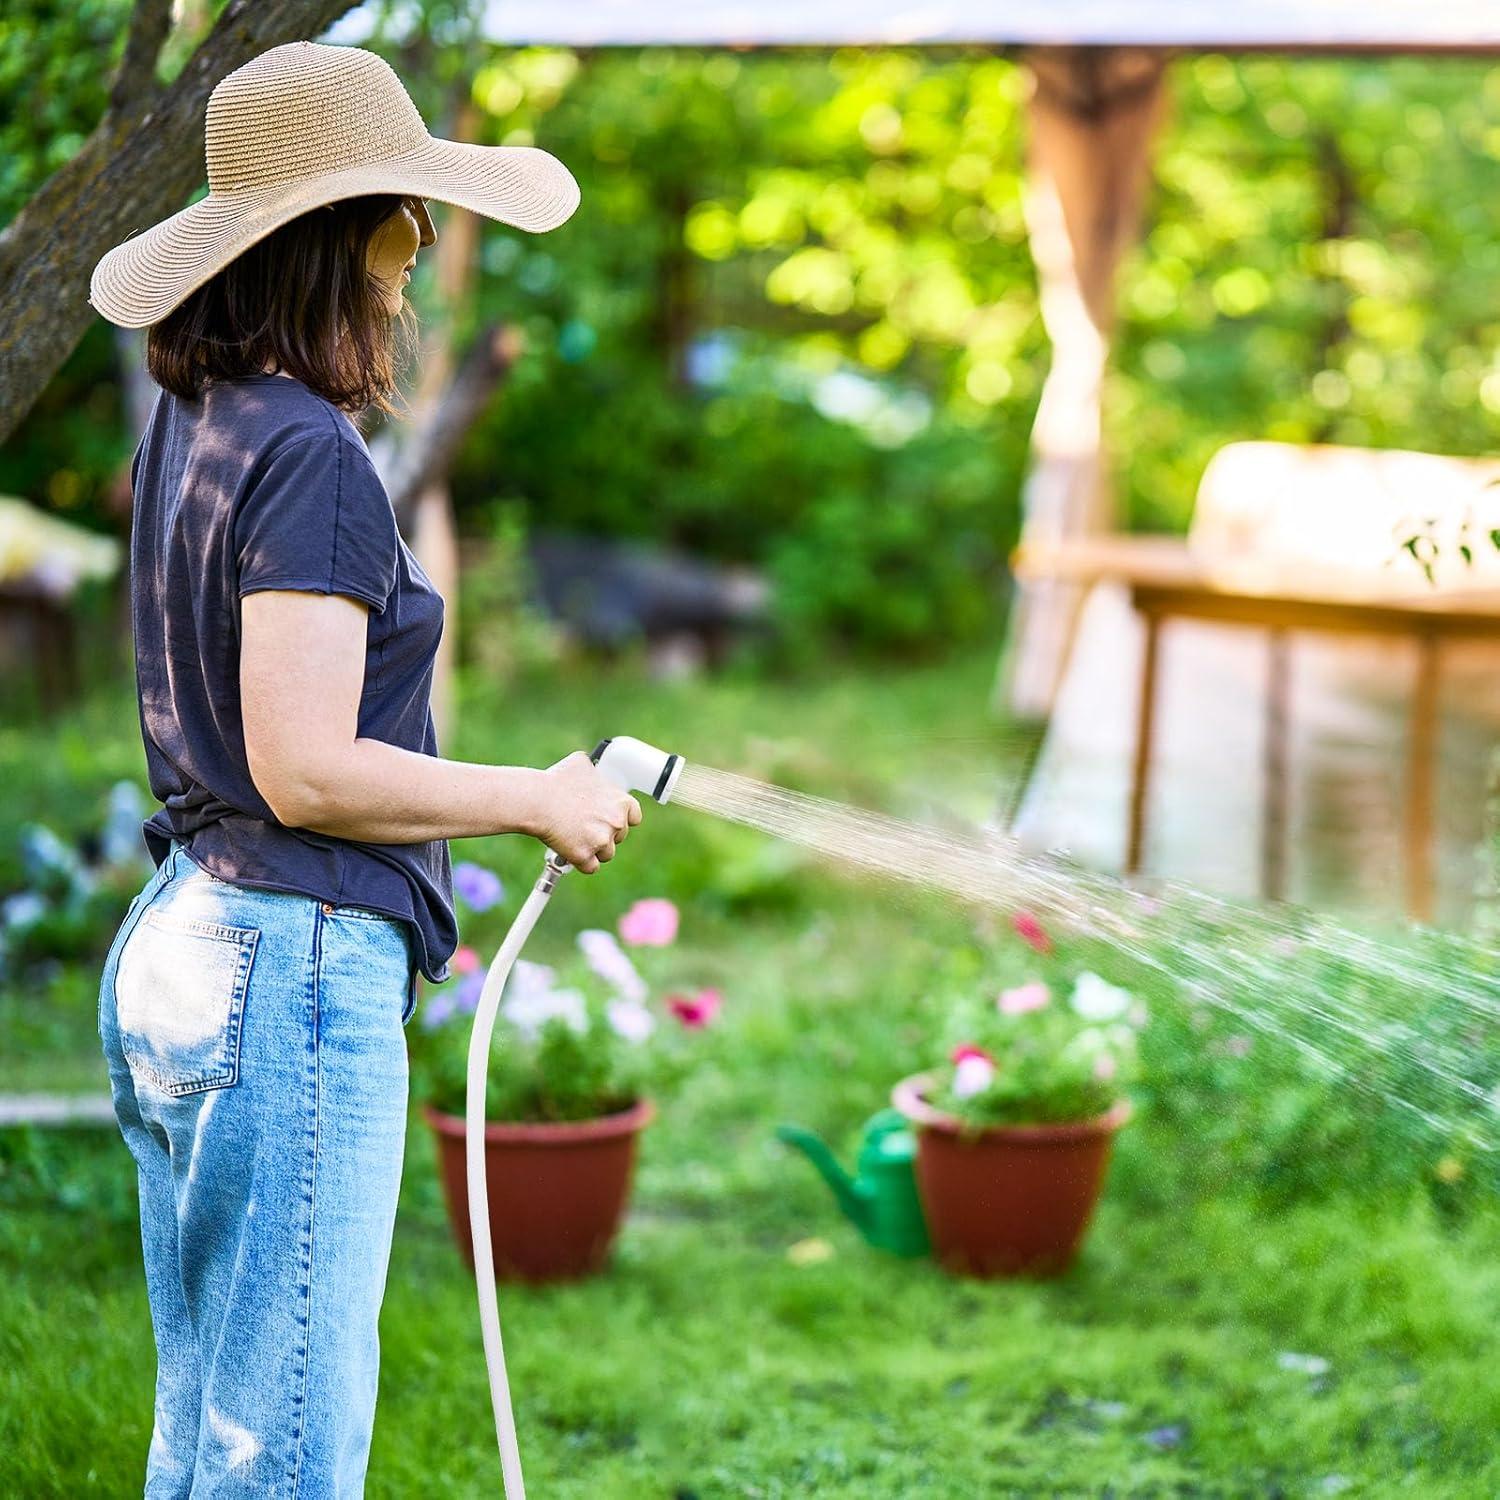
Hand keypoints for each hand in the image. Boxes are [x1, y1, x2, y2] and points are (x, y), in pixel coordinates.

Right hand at [531, 751, 642, 872]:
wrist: (536, 800)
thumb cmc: (556, 780)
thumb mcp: (581, 764)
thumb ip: (594, 769)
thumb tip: (593, 767)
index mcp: (621, 802)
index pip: (634, 817)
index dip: (622, 818)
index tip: (610, 819)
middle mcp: (616, 823)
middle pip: (619, 836)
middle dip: (604, 833)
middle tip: (584, 825)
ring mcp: (601, 841)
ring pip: (606, 853)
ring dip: (593, 849)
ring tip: (575, 837)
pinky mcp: (585, 856)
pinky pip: (590, 867)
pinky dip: (581, 862)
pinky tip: (570, 851)